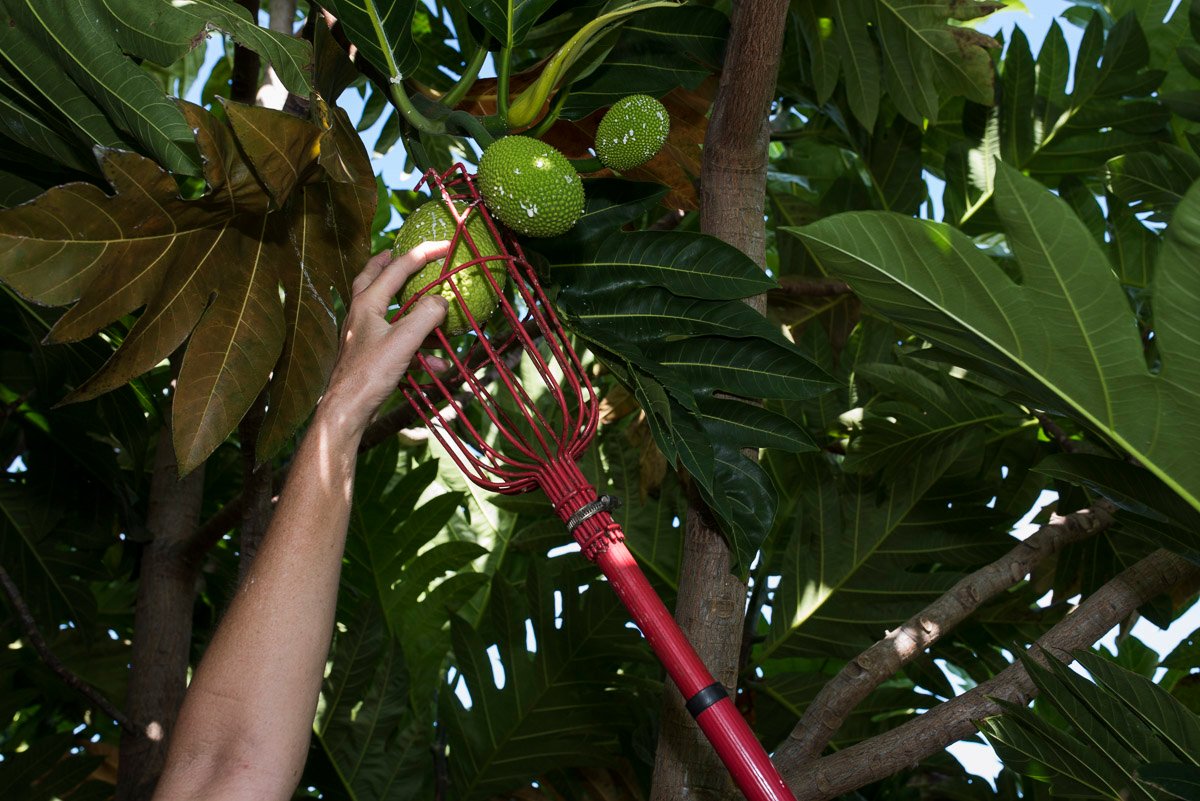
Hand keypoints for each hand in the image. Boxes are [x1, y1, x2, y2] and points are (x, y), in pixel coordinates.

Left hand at [320, 242, 450, 434]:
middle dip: (391, 263)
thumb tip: (442, 300)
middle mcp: (361, 314)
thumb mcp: (404, 341)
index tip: (445, 245)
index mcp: (367, 303)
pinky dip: (418, 349)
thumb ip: (426, 316)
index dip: (423, 254)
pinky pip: (397, 343)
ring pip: (389, 312)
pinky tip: (438, 365)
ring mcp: (363, 334)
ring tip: (436, 311)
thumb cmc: (370, 373)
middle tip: (404, 253)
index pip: (398, 267)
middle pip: (374, 277)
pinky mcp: (369, 355)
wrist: (346, 411)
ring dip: (415, 314)